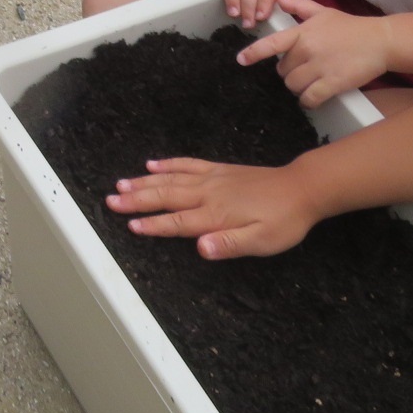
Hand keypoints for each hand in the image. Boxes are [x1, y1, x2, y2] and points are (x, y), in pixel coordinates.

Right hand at [105, 157, 321, 258]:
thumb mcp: (263, 241)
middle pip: (166, 197)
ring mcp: (212, 179)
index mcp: (216, 215)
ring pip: (171, 179)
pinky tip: (153, 164)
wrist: (301, 188)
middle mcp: (208, 194)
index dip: (153, 225)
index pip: (177, 221)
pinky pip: (188, 164)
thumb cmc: (283, 221)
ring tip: (122, 183)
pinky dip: (168, 164)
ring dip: (144, 182)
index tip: (130, 225)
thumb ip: (230, 244)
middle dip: (137, 200)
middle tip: (111, 200)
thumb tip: (200, 248)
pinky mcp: (219, 170)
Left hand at [238, 0, 391, 108]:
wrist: (380, 41)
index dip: (254, 53)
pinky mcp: (333, 83)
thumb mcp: (323, 12)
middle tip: (303, 69)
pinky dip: (308, 101)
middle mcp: (307, 50)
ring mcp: (319, 67)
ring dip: (298, 87)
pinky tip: (312, 98)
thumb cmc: (351, 27)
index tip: (240, 60)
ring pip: (293, 85)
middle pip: (282, 70)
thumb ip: (299, 7)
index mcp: (302, 33)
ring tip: (310, 82)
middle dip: (289, 72)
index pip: (272, 44)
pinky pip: (309, 98)